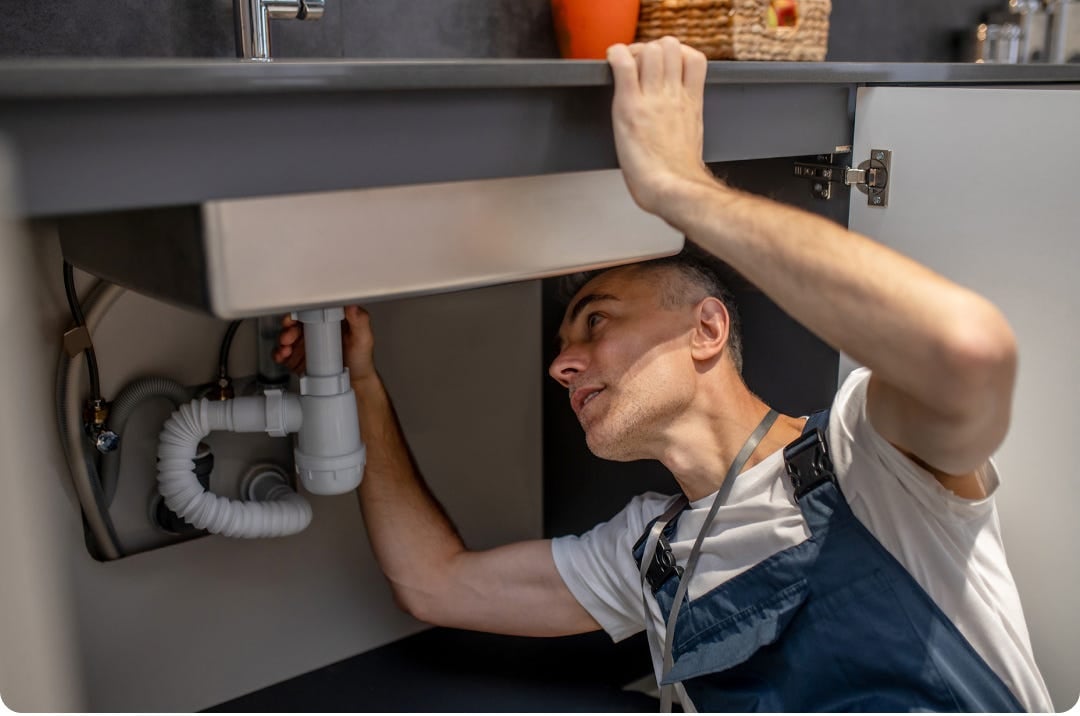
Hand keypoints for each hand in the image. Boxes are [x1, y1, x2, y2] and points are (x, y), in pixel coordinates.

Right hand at [272, 305, 377, 383]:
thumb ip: (360, 320)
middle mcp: (315, 330)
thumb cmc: (360, 359)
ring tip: (286, 347)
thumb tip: (351, 304)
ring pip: (286, 337)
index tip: (297, 315)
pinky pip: (283, 353)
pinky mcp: (297, 358)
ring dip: (282, 340)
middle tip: (290, 334)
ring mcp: (305, 344)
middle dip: (288, 326)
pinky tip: (283, 356)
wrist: (355, 383)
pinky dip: (278, 353)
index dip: (301, 310)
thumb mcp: (363, 338)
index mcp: (328, 320)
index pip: (311, 309)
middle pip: (294, 322)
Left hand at [606, 37, 714, 216]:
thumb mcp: (691, 140)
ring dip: (635, 52)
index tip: (664, 64)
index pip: (695, 58)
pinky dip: (615, 55)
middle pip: (671, 47)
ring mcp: (652, 99)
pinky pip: (623, 65)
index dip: (678, 54)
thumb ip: (685, 122)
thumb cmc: (678, 177)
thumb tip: (676, 125)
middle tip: (639, 65)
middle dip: (653, 49)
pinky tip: (611, 62)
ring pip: (650, 50)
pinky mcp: (630, 106)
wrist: (673, 189)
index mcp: (690, 104)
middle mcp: (673, 96)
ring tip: (626, 67)